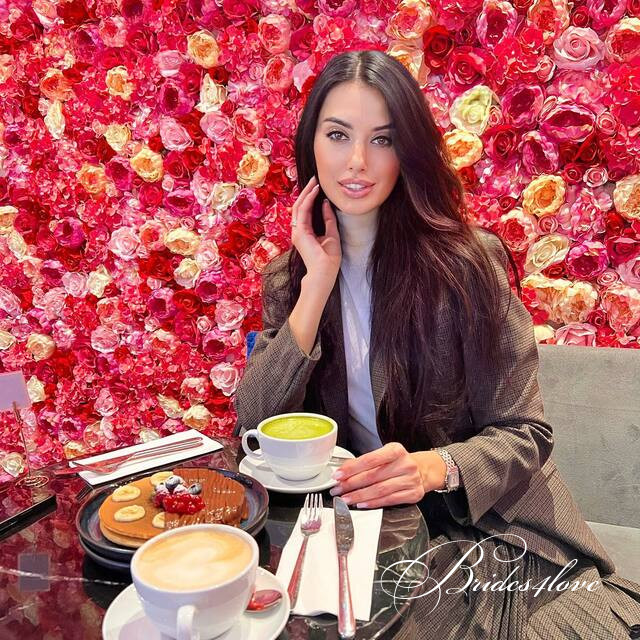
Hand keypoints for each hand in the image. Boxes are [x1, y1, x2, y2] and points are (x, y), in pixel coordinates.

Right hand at [291, 175, 340, 289]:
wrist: (324, 271)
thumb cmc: (329, 258)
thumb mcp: (331, 234)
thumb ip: (328, 219)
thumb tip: (326, 203)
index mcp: (305, 233)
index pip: (306, 212)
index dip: (311, 198)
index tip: (318, 187)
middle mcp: (298, 231)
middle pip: (300, 207)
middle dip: (307, 192)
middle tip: (314, 180)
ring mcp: (297, 231)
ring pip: (299, 206)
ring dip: (307, 193)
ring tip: (314, 182)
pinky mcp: (299, 232)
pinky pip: (302, 211)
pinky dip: (308, 200)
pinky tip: (315, 192)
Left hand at [329, 442, 447, 508]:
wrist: (423, 470)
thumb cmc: (399, 462)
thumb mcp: (385, 455)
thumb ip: (367, 462)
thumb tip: (344, 472)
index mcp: (396, 450)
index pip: (370, 459)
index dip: (352, 468)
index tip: (338, 475)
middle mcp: (405, 464)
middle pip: (373, 476)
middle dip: (352, 484)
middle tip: (338, 489)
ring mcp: (411, 480)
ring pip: (380, 490)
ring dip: (360, 496)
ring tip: (346, 499)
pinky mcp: (413, 494)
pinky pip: (389, 500)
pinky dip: (373, 503)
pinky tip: (362, 504)